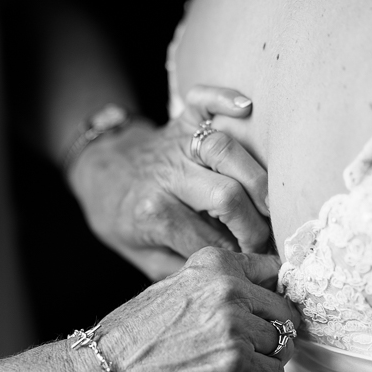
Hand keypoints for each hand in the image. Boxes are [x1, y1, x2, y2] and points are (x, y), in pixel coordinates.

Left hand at [68, 86, 270, 280]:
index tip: (254, 263)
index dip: (239, 254)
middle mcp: (166, 175)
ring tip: (271, 203)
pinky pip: (203, 99)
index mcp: (152, 214)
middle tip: (264, 239)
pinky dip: (225, 97)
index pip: (209, 238)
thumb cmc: (124, 219)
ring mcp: (175, 143)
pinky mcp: (182, 120)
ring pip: (224, 149)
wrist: (100, 174)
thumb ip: (181, 267)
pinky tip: (247, 107)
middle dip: (254, 223)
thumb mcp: (141, 256)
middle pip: (225, 194)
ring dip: (257, 177)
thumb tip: (230, 274)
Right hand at [72, 248, 300, 371]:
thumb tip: (260, 297)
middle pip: (282, 312)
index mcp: (213, 264)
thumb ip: (216, 287)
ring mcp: (236, 327)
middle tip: (240, 353)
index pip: (270, 271)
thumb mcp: (174, 289)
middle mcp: (228, 289)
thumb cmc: (133, 338)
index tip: (261, 315)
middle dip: (267, 336)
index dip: (268, 300)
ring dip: (261, 364)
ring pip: (281, 346)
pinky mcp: (239, 366)